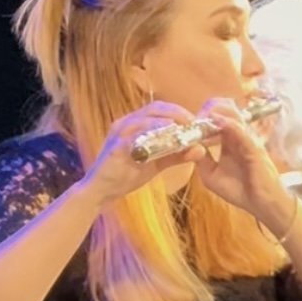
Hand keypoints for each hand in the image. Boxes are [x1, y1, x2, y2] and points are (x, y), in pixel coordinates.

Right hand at [83, 103, 207, 204]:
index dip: (179, 111)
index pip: (159, 109)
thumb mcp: (156, 163)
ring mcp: (120, 134)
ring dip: (168, 123)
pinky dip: (153, 136)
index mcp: (134, 124)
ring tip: (185, 132)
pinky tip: (168, 141)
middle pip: (155, 108)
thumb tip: (200, 150)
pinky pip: (136, 137)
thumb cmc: (125, 175)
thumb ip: (176, 155)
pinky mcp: (117, 148)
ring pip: (146, 118)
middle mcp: (126, 123)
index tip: (196, 122)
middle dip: (177, 114)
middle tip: (193, 124)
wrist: (101, 191)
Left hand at [189, 99, 295, 229]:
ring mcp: (247, 142)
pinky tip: (219, 120)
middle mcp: (238, 138)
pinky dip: (231, 125)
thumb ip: (202, 161)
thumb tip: (190, 147)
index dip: (203, 120)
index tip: (189, 118)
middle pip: (226, 116)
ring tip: (206, 109)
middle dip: (211, 110)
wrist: (260, 204)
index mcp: (228, 143)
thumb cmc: (238, 190)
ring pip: (235, 120)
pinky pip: (242, 133)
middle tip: (197, 110)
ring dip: (221, 113)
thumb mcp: (211, 176)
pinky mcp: (254, 148)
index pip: (216, 124)